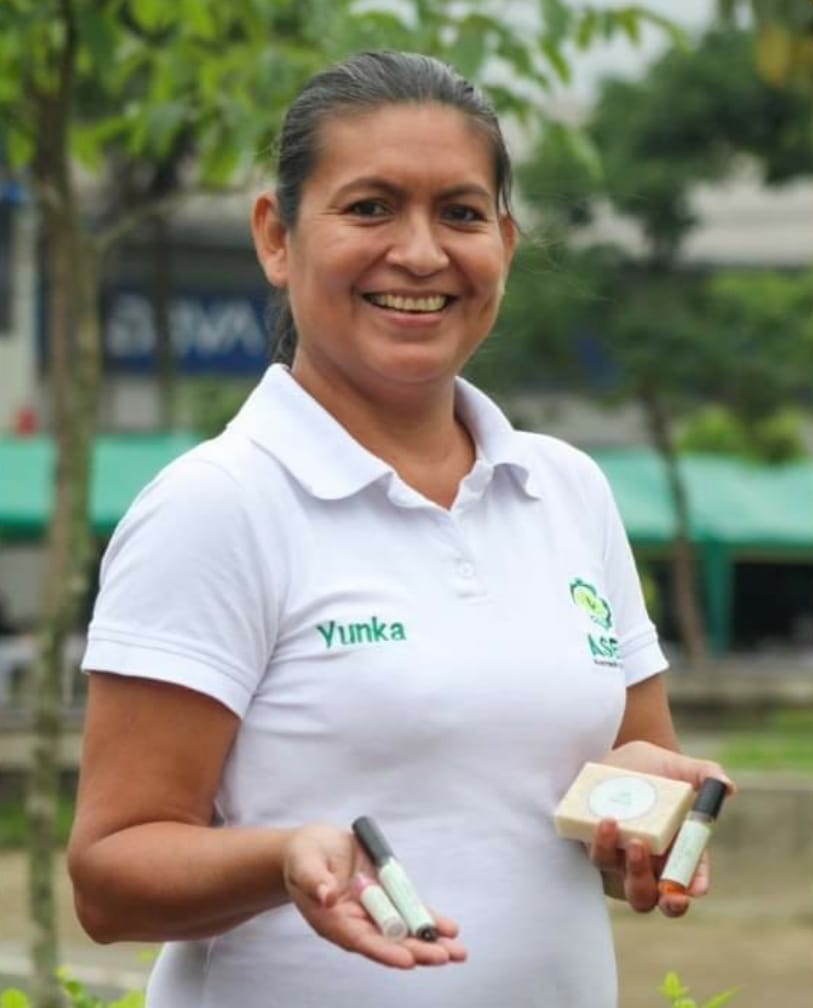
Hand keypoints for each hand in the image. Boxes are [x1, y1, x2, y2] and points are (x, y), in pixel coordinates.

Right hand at [282, 824, 466, 968]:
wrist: (313, 848)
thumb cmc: (303, 857)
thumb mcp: (303, 862)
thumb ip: (313, 879)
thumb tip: (327, 895)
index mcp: (333, 921)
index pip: (360, 941)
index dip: (385, 951)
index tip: (408, 960)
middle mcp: (356, 922)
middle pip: (389, 941)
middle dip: (417, 951)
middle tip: (444, 956)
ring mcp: (373, 911)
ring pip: (404, 931)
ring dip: (430, 942)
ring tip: (457, 952)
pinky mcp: (386, 896)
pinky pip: (409, 910)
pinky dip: (429, 920)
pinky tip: (449, 929)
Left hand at [592, 741, 734, 917]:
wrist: (622, 758)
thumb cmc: (658, 767)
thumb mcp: (681, 767)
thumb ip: (706, 773)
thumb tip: (727, 786)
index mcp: (682, 851)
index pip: (692, 881)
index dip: (694, 887)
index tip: (695, 888)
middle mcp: (653, 863)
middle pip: (656, 897)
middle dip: (659, 895)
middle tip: (655, 861)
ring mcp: (624, 859)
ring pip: (624, 884)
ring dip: (627, 865)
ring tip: (619, 827)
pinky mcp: (598, 846)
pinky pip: (597, 858)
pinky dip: (600, 846)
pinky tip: (603, 823)